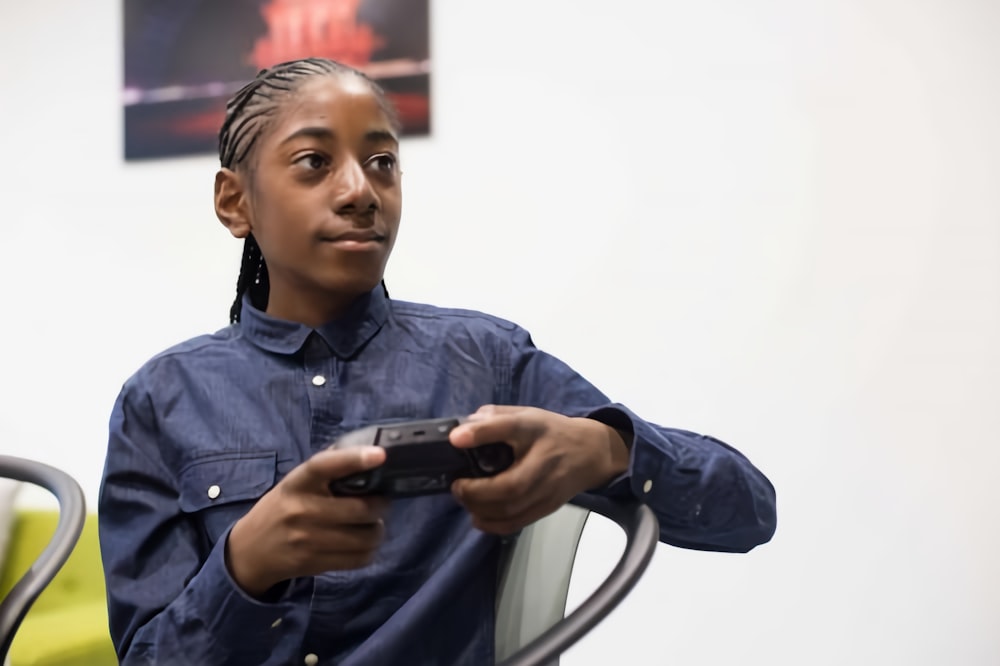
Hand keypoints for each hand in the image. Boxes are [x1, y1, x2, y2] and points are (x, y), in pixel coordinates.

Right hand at [226, 446, 388, 597]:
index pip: (324, 466)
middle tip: (380, 502)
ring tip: (372, 525)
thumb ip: (327, 467)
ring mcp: (307, 539)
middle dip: (380, 505)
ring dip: (378, 530)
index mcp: (298, 482)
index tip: (380, 455)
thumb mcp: (296, 482)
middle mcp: (301, 509)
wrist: (251, 549)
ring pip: (365, 537)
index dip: (353, 459)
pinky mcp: (314, 563)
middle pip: (360, 509)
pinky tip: (362, 543)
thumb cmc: (283, 507)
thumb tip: (367, 449)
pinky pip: (359, 559)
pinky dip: (369, 551)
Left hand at [449, 405, 629, 534]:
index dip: (482, 432)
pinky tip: (478, 515)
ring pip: (510, 510)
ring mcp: (547, 490)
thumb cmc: (551, 432)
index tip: (455, 439)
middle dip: (475, 491)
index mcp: (535, 430)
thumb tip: (462, 431)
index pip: (510, 427)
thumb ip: (494, 418)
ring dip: (480, 508)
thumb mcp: (526, 415)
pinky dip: (492, 524)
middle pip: (509, 486)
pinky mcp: (546, 508)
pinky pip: (516, 523)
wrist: (591, 452)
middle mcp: (543, 462)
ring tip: (465, 498)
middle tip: (457, 485)